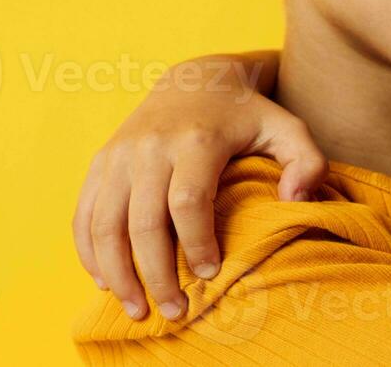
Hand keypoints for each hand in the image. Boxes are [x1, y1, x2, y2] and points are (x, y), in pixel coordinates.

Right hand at [71, 56, 326, 320]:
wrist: (195, 79)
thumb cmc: (247, 114)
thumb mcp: (287, 127)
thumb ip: (307, 161)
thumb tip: (295, 200)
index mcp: (197, 140)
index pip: (187, 202)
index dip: (196, 244)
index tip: (212, 274)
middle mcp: (151, 146)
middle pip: (143, 222)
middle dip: (157, 274)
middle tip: (175, 311)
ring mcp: (120, 154)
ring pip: (105, 224)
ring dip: (118, 273)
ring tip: (137, 309)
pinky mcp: (101, 162)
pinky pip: (84, 214)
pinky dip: (90, 252)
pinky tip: (107, 280)